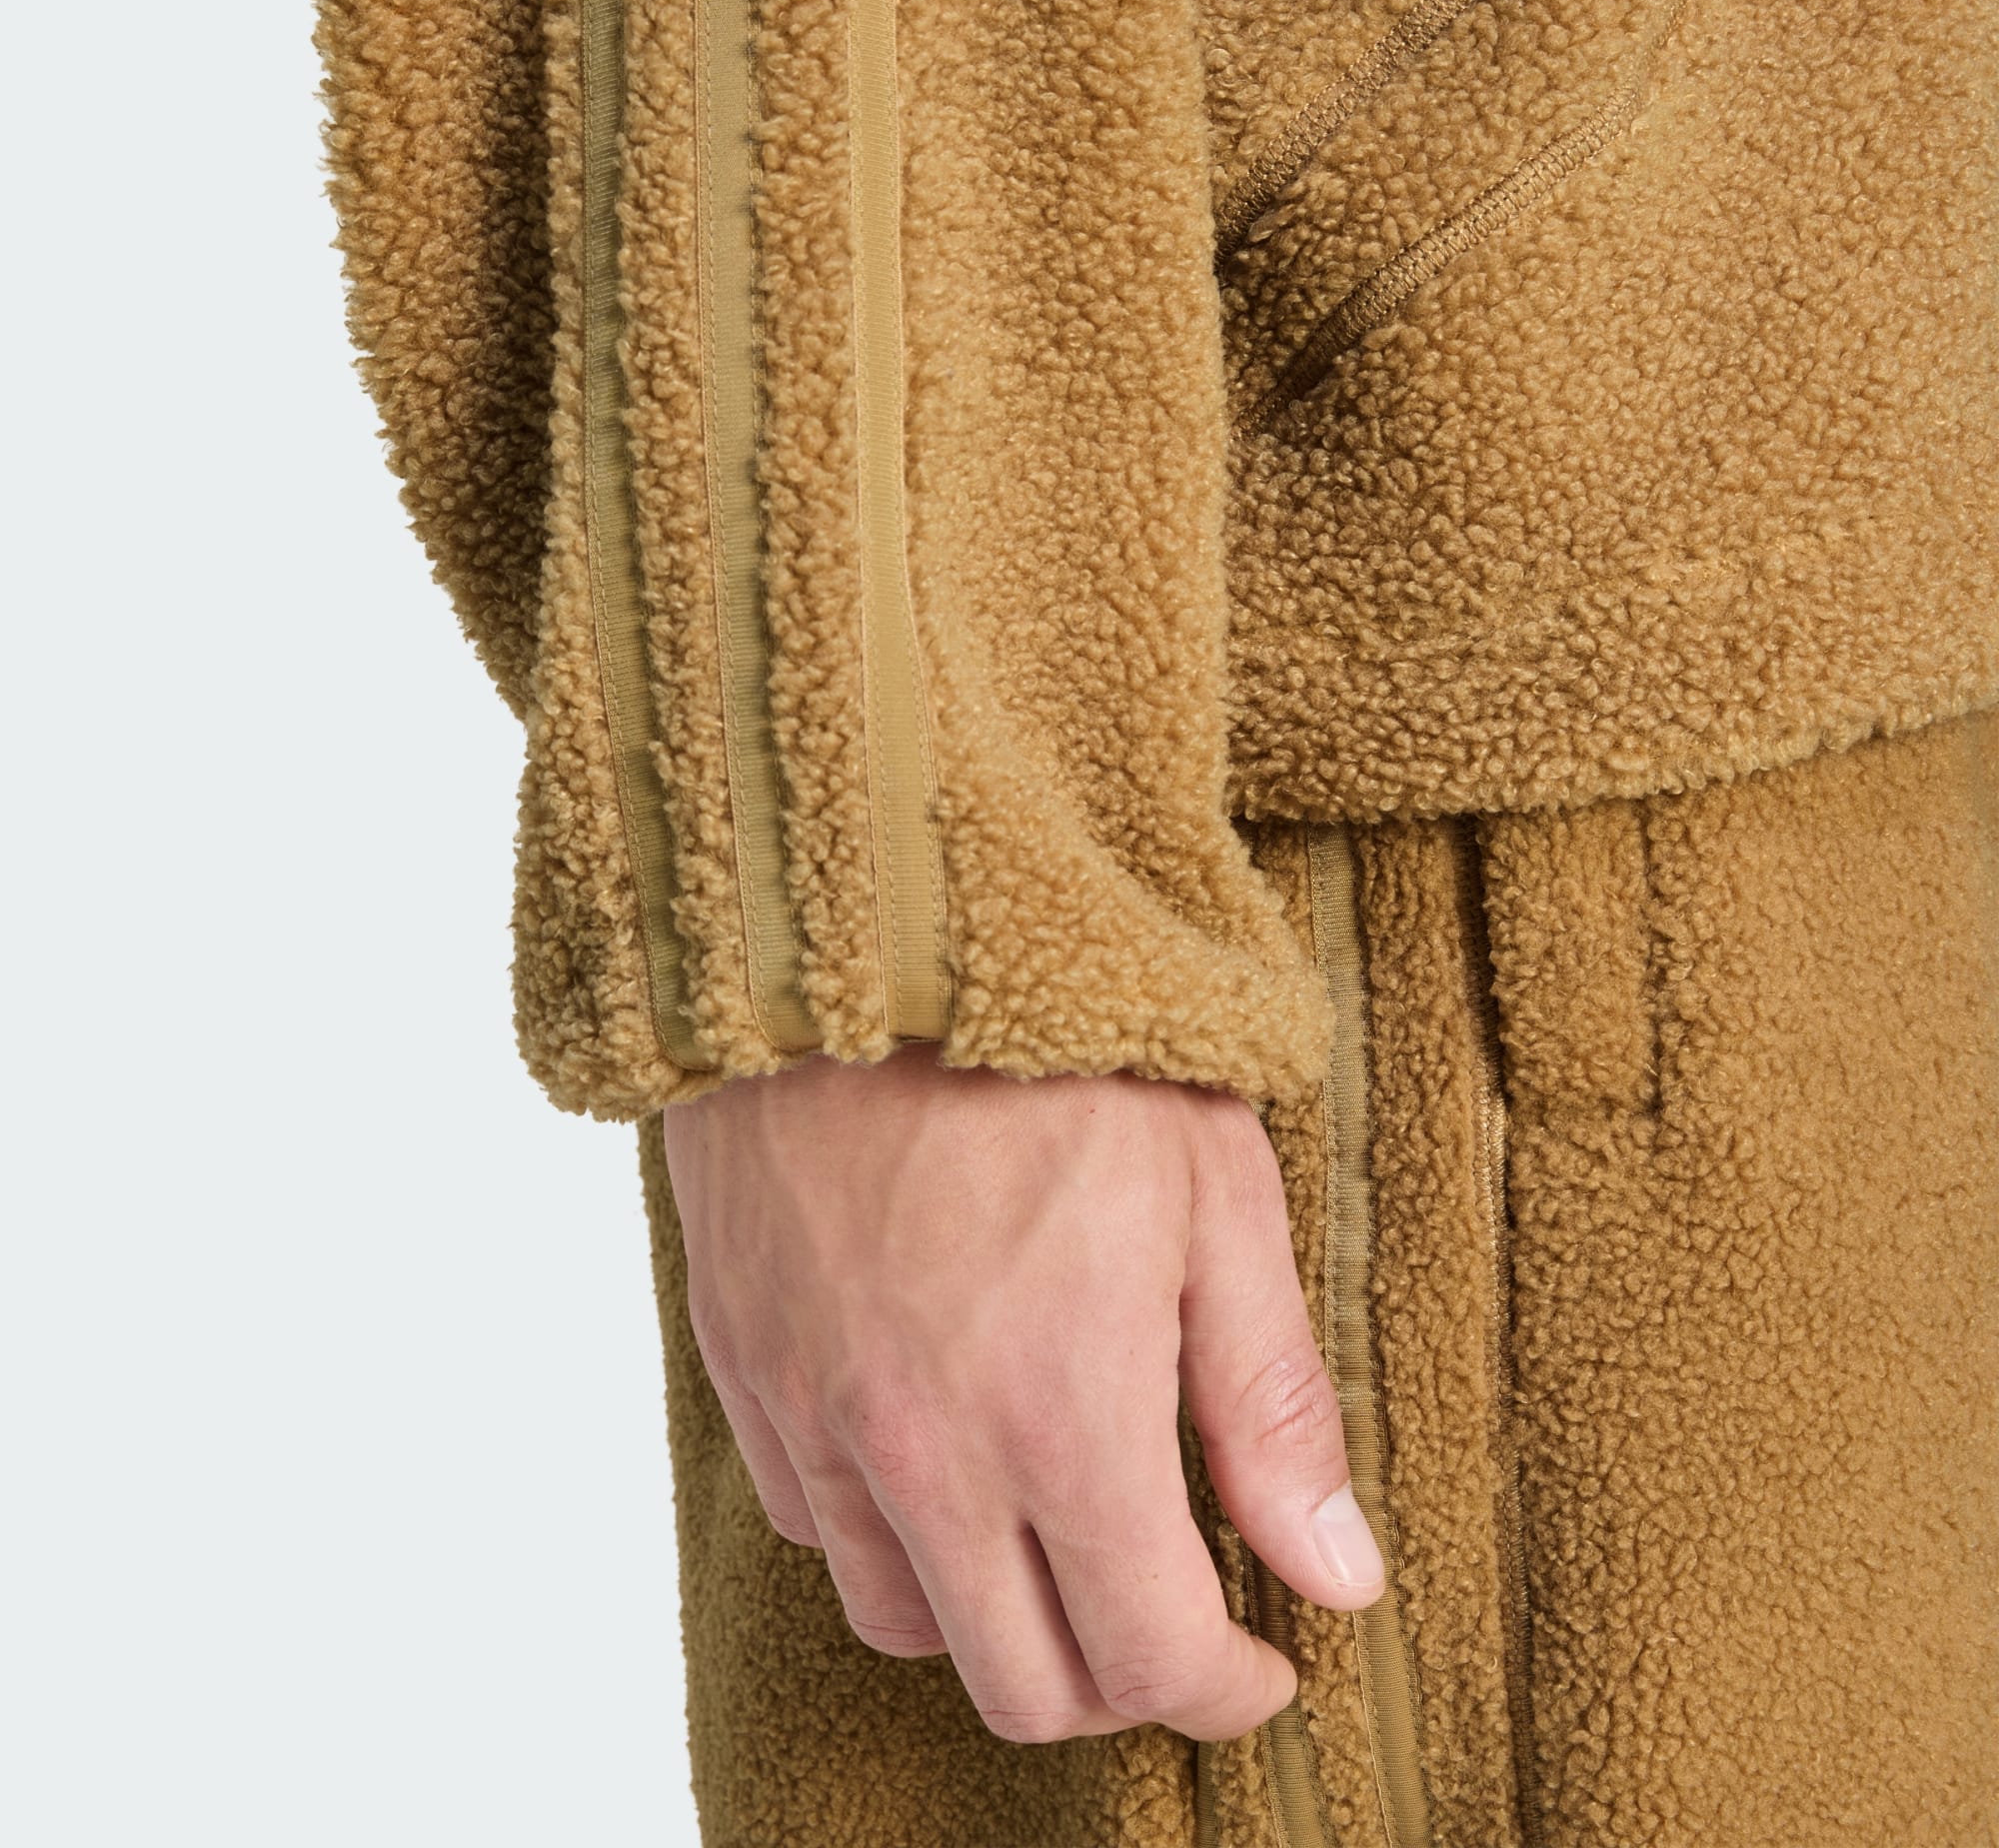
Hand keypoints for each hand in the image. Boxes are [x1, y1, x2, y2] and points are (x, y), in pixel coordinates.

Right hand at [659, 1042, 1385, 1744]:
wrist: (860, 931)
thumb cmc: (1054, 1044)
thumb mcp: (1215, 1194)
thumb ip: (1271, 1406)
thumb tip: (1338, 1575)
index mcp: (1060, 1414)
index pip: (1148, 1660)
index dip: (1225, 1688)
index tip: (1259, 1658)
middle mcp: (921, 1452)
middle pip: (1021, 1686)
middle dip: (1118, 1680)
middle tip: (1168, 1607)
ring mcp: (813, 1416)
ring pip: (905, 1623)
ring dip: (997, 1613)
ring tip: (1051, 1527)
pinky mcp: (745, 1368)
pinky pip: (810, 1525)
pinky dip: (887, 1533)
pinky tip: (938, 1451)